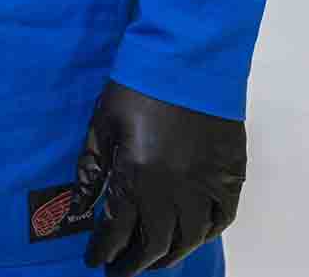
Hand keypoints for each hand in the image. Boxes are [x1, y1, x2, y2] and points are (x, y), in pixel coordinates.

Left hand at [74, 80, 244, 273]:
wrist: (188, 54)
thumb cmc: (138, 84)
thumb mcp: (103, 123)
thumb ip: (91, 168)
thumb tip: (78, 206)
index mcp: (137, 174)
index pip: (117, 230)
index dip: (103, 250)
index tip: (94, 260)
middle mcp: (173, 188)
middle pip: (153, 244)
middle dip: (133, 264)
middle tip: (119, 271)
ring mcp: (206, 183)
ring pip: (188, 240)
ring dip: (167, 257)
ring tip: (151, 261)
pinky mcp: (230, 174)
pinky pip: (221, 220)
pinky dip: (205, 236)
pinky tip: (189, 238)